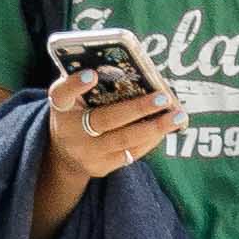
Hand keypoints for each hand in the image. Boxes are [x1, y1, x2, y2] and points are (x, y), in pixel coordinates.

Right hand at [34, 70, 179, 206]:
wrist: (65, 154)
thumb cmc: (76, 114)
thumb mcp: (72, 98)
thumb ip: (89, 85)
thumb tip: (129, 70)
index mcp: (61, 108)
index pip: (61, 95)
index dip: (75, 85)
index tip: (91, 74)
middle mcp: (70, 132)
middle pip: (105, 120)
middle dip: (137, 108)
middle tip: (163, 97)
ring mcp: (87, 153)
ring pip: (124, 140)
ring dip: (154, 127)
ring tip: (177, 115)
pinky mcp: (102, 168)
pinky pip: (131, 153)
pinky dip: (151, 138)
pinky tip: (168, 127)